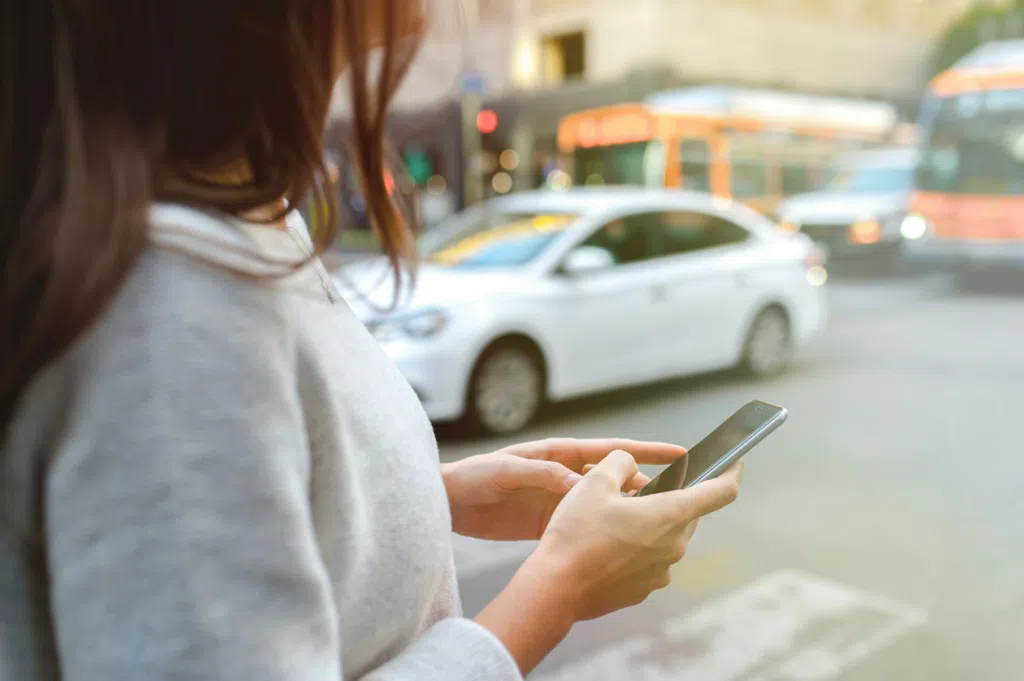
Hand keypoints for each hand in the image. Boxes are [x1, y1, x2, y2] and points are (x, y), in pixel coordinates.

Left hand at [442, 439, 686, 540]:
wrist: (445, 503)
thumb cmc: (472, 477)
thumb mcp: (507, 471)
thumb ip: (543, 474)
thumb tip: (581, 482)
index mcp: (558, 455)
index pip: (610, 451)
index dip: (645, 451)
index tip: (678, 453)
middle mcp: (563, 475)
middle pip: (614, 481)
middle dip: (645, 489)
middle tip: (677, 501)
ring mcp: (557, 500)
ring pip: (603, 507)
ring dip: (627, 515)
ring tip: (656, 527)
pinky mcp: (547, 524)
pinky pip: (583, 528)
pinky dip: (601, 535)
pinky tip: (620, 549)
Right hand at [527, 450, 742, 620]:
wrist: (555, 588)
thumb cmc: (576, 532)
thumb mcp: (594, 481)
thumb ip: (620, 462)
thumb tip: (630, 464)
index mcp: (671, 515)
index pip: (720, 492)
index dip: (731, 472)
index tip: (735, 462)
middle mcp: (674, 546)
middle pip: (686, 514)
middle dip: (669, 497)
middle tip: (636, 488)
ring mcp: (660, 571)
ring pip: (665, 537)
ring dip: (649, 523)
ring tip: (612, 516)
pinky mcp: (643, 589)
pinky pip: (648, 559)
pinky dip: (635, 547)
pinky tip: (604, 544)